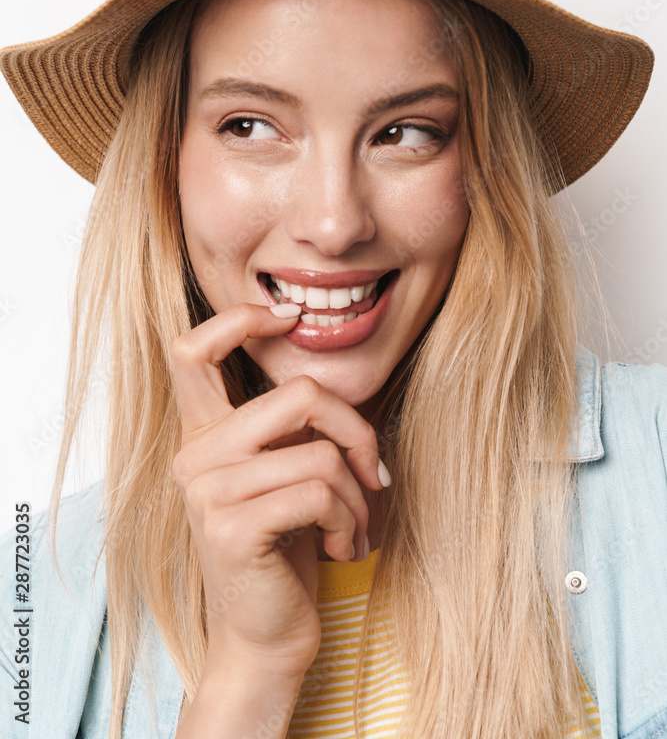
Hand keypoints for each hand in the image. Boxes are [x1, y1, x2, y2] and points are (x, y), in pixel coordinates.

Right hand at [171, 303, 387, 679]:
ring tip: (353, 528)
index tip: (290, 318)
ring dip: (358, 496)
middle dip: (356, 430)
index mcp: (203, 435)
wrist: (264, 640)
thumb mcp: (284, 474)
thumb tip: (333, 387)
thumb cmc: (285, 551)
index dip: (241, 318)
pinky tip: (342, 548)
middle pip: (299, 394)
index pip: (192, 350)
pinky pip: (320, 493)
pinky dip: (348, 521)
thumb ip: (290, 426)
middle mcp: (194, 456)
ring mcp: (208, 492)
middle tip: (374, 473)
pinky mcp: (232, 529)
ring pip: (321, 453)